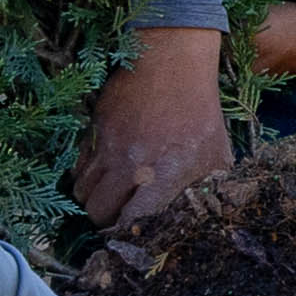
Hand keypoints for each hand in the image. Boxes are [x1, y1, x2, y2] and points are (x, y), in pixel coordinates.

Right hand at [73, 28, 231, 227]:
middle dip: (105, 222)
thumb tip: (207, 215)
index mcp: (162, 177)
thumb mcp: (217, 153)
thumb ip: (209, 188)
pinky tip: (103, 175)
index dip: (128, 235)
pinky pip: (78, 167)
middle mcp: (129, 167)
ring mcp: (107, 148)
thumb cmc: (200, 110)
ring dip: (93, 200)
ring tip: (109, 198)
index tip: (133, 235)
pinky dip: (85, 177)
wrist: (171, 60)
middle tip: (117, 219)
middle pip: (97, 213)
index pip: (130, 224)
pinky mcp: (94, 131)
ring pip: (81, 192)